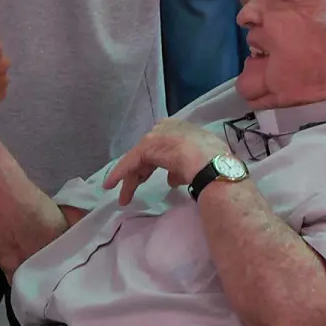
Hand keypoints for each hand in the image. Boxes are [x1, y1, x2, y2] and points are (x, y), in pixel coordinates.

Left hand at [102, 119, 229, 204]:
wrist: (212, 165)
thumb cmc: (215, 165)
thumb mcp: (199, 163)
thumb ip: (181, 169)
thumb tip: (172, 180)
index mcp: (183, 129)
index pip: (162, 146)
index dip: (156, 162)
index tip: (150, 176)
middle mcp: (168, 128)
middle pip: (149, 153)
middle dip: (141, 173)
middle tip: (135, 189)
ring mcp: (156, 137)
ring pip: (138, 160)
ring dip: (131, 180)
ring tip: (124, 198)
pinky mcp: (146, 148)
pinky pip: (129, 163)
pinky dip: (119, 174)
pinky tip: (110, 185)